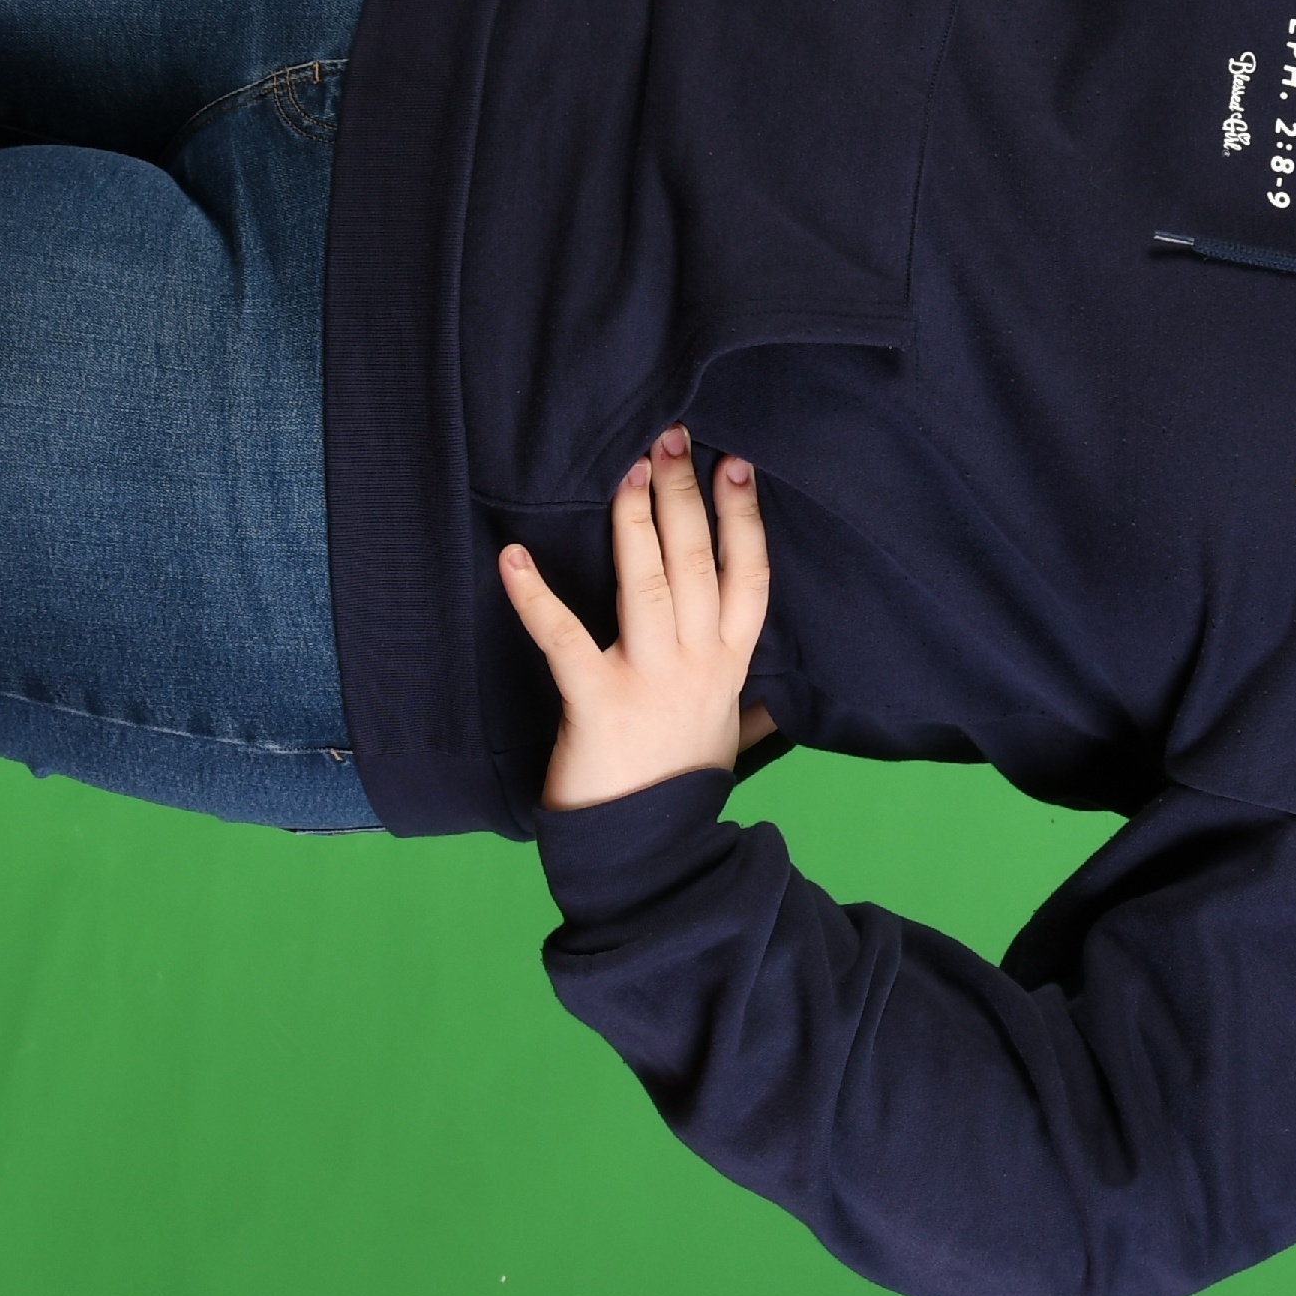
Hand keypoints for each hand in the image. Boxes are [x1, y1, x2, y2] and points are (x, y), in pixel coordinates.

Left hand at [497, 429, 771, 810]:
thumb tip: (781, 700)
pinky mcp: (595, 702)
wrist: (648, 857)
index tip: (737, 466)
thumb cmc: (681, 792)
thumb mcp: (729, 742)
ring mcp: (650, 681)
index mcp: (730, 668)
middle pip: (700, 564)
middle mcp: (699, 665)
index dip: (745, 519)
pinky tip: (513, 557)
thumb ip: (754, 712)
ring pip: (650, 582)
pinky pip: (563, 638)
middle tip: (674, 437)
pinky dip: (536, 596)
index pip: (750, 579)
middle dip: (687, 496)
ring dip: (639, 519)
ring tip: (633, 467)